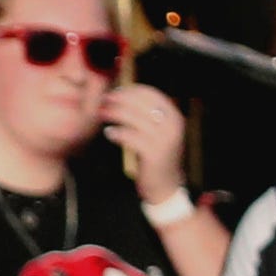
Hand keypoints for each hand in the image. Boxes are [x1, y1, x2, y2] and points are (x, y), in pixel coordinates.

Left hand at [103, 83, 188, 204]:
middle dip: (120, 99)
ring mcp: (164, 139)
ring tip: (102, 113)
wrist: (166, 185)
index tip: (114, 91)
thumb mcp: (158, 132)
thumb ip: (147, 115)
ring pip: (135, 118)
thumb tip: (126, 96)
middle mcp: (172, 124)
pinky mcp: (154, 153)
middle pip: (142, 103)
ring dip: (115, 113)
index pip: (151, 94)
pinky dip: (118, 133)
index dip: (131, 90)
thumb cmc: (156, 156)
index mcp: (174, 115)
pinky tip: (108, 133)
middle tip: (103, 100)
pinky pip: (131, 137)